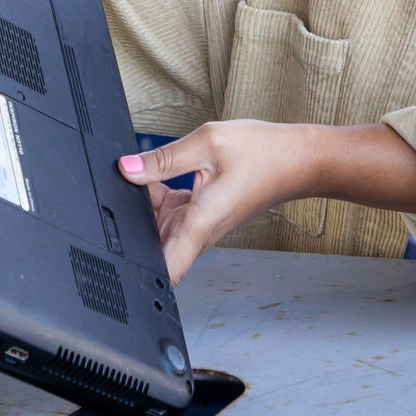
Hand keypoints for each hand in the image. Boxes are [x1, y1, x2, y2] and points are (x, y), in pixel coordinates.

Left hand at [118, 120, 320, 284]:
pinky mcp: (203, 216)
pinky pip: (171, 214)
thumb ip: (163, 159)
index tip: (118, 260)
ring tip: (151, 172)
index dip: (136, 272)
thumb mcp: (207, 143)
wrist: (297, 159)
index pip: (163, 271)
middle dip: (132, 224)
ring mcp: (200, 226)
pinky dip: (160, 196)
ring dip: (147, 206)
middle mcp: (198, 233)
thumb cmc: (263, 153)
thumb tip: (126, 168)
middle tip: (128, 189)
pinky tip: (165, 172)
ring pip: (158, 227)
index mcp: (198, 224)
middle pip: (150, 244)